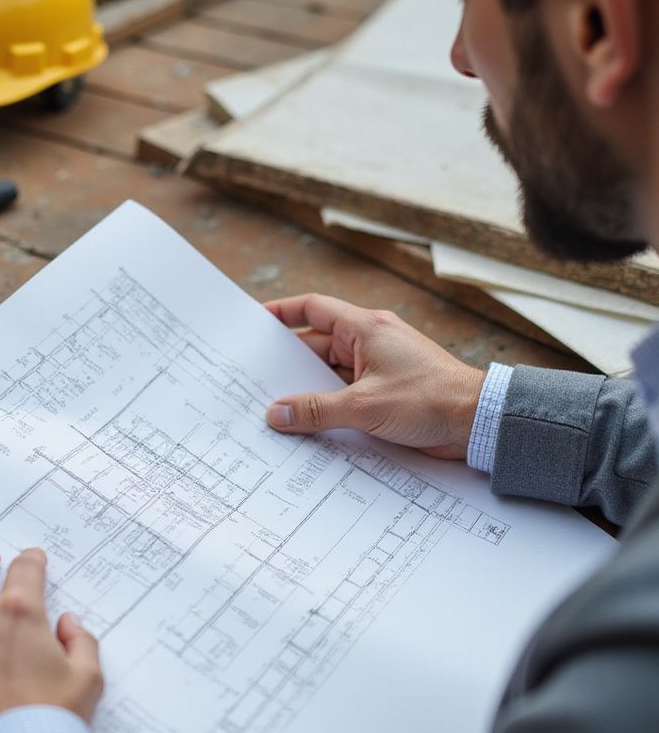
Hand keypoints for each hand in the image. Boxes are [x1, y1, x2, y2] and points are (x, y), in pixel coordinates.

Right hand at [264, 295, 486, 459]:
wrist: (477, 422)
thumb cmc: (429, 400)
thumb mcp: (364, 405)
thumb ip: (316, 410)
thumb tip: (276, 414)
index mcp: (366, 329)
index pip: (314, 309)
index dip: (283, 312)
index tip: (256, 320)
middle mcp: (371, 343)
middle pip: (317, 345)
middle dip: (288, 362)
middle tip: (255, 377)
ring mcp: (379, 368)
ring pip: (331, 373)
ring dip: (308, 389)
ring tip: (275, 406)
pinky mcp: (386, 392)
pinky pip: (346, 393)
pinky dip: (327, 405)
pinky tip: (309, 423)